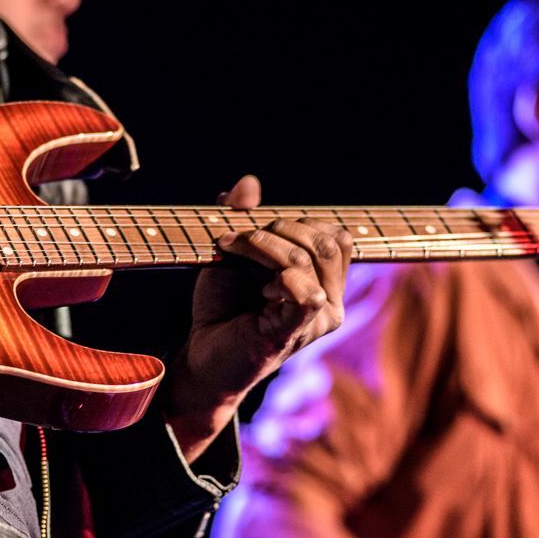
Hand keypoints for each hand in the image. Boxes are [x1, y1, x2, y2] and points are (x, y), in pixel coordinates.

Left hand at [165, 175, 351, 457]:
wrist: (203, 355)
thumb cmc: (222, 307)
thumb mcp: (233, 254)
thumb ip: (245, 218)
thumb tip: (249, 183)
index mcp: (325, 280)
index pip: (335, 236)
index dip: (297, 221)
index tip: (250, 227)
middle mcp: (331, 301)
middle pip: (325, 242)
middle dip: (278, 228)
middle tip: (236, 238)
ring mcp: (317, 320)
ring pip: (308, 260)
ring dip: (264, 245)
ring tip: (232, 251)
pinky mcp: (295, 333)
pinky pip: (306, 293)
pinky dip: (278, 276)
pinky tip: (259, 286)